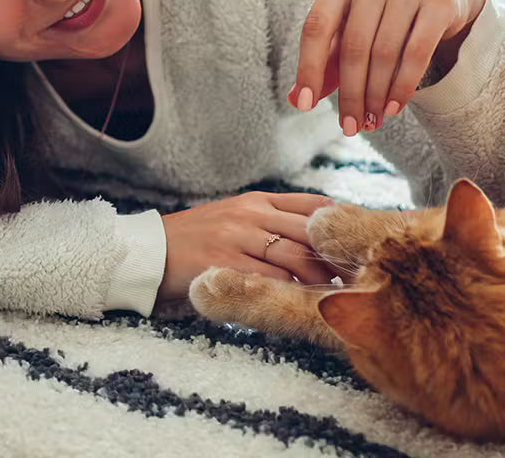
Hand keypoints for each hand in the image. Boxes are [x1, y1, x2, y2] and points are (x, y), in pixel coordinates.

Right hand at [157, 191, 338, 303]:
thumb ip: (270, 223)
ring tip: (331, 296)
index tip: (357, 248)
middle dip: (337, 257)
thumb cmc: (194, 242)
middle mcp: (250, 213)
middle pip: (310, 230)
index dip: (340, 226)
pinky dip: (288, 293)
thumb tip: (317, 244)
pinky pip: (269, 279)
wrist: (148, 252)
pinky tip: (298, 304)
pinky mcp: (224, 262)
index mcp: (257, 200)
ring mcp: (237, 236)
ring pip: (295, 256)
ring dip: (318, 279)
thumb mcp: (234, 219)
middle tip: (356, 279)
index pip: (312, 205)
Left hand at [288, 0, 485, 136]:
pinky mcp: (439, 2)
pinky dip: (402, 87)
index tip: (305, 106)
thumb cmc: (382, 13)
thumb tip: (294, 100)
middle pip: (353, 47)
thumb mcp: (350, 26)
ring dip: (375, 96)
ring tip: (370, 122)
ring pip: (384, 54)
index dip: (308, 69)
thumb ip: (325, 59)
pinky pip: (416, 54)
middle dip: (350, 94)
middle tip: (349, 127)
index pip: (316, 27)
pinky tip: (392, 109)